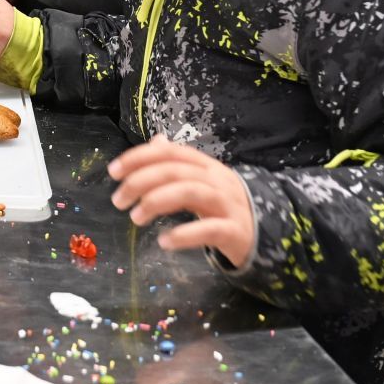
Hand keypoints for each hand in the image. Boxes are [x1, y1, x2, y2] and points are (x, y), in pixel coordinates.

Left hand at [108, 138, 256, 267]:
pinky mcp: (235, 231)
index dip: (140, 158)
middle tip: (118, 200)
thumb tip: (156, 142)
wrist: (270, 234)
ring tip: (135, 217)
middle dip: (141, 182)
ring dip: (157, 202)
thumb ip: (179, 164)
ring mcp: (228, 204)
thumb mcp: (203, 181)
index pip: (170, 153)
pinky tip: (164, 241)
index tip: (114, 171)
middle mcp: (217, 180)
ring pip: (191, 192)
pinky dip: (184, 234)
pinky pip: (209, 229)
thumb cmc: (227, 207)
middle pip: (176, 171)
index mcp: (206, 166)